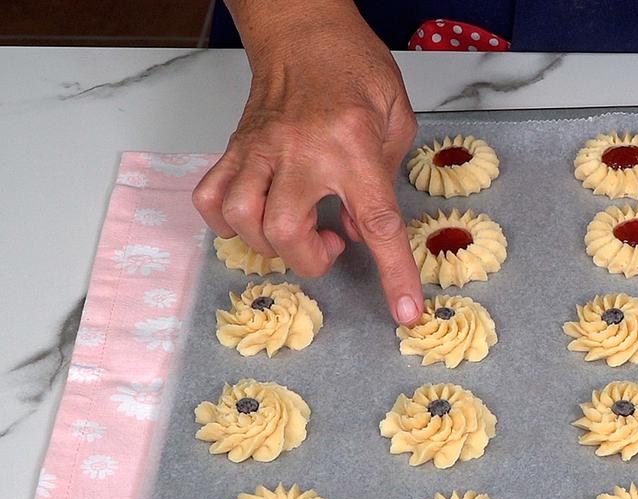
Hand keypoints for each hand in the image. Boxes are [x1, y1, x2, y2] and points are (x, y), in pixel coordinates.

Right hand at [192, 1, 423, 324]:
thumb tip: (360, 230)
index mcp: (352, 144)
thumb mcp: (396, 120)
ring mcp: (260, 149)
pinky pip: (211, 198)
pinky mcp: (235, 147)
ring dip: (271, 244)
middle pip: (286, 232)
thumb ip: (385, 179)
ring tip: (297, 230)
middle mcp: (300, 149)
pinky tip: (256, 217)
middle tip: (332, 242)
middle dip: (311, 259)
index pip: (376, 223)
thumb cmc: (355, 68)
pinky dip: (228, 222)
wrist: (304, 28)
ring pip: (242, 220)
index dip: (394, 274)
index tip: (405, 311)